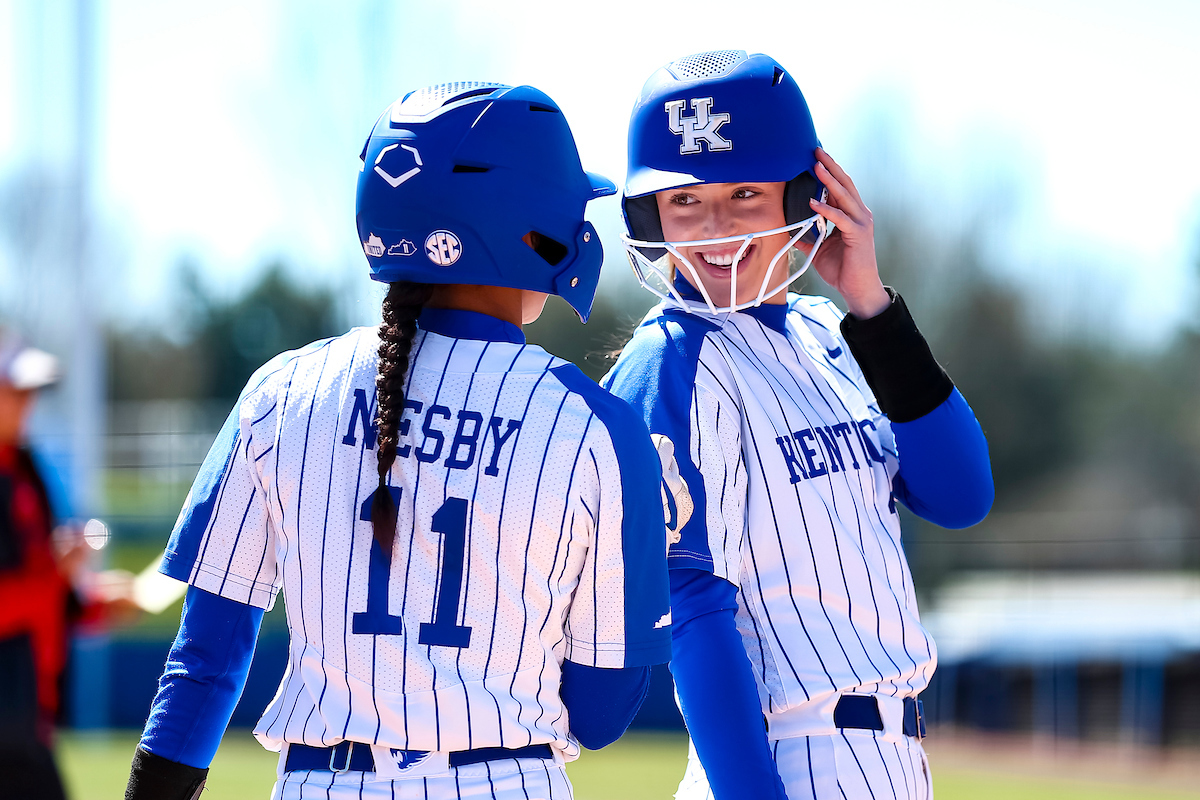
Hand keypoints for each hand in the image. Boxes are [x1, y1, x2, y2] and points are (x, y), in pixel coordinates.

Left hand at [807, 148, 889, 318]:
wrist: (857, 288)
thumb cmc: (842, 268)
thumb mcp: (819, 248)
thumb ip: (808, 234)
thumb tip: (789, 227)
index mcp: (850, 214)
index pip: (839, 187)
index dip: (829, 171)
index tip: (815, 157)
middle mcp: (859, 214)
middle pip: (844, 183)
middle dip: (830, 166)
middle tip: (816, 150)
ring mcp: (861, 223)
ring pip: (844, 195)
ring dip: (829, 180)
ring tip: (816, 166)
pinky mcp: (859, 234)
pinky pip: (840, 218)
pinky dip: (826, 209)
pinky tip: (813, 202)